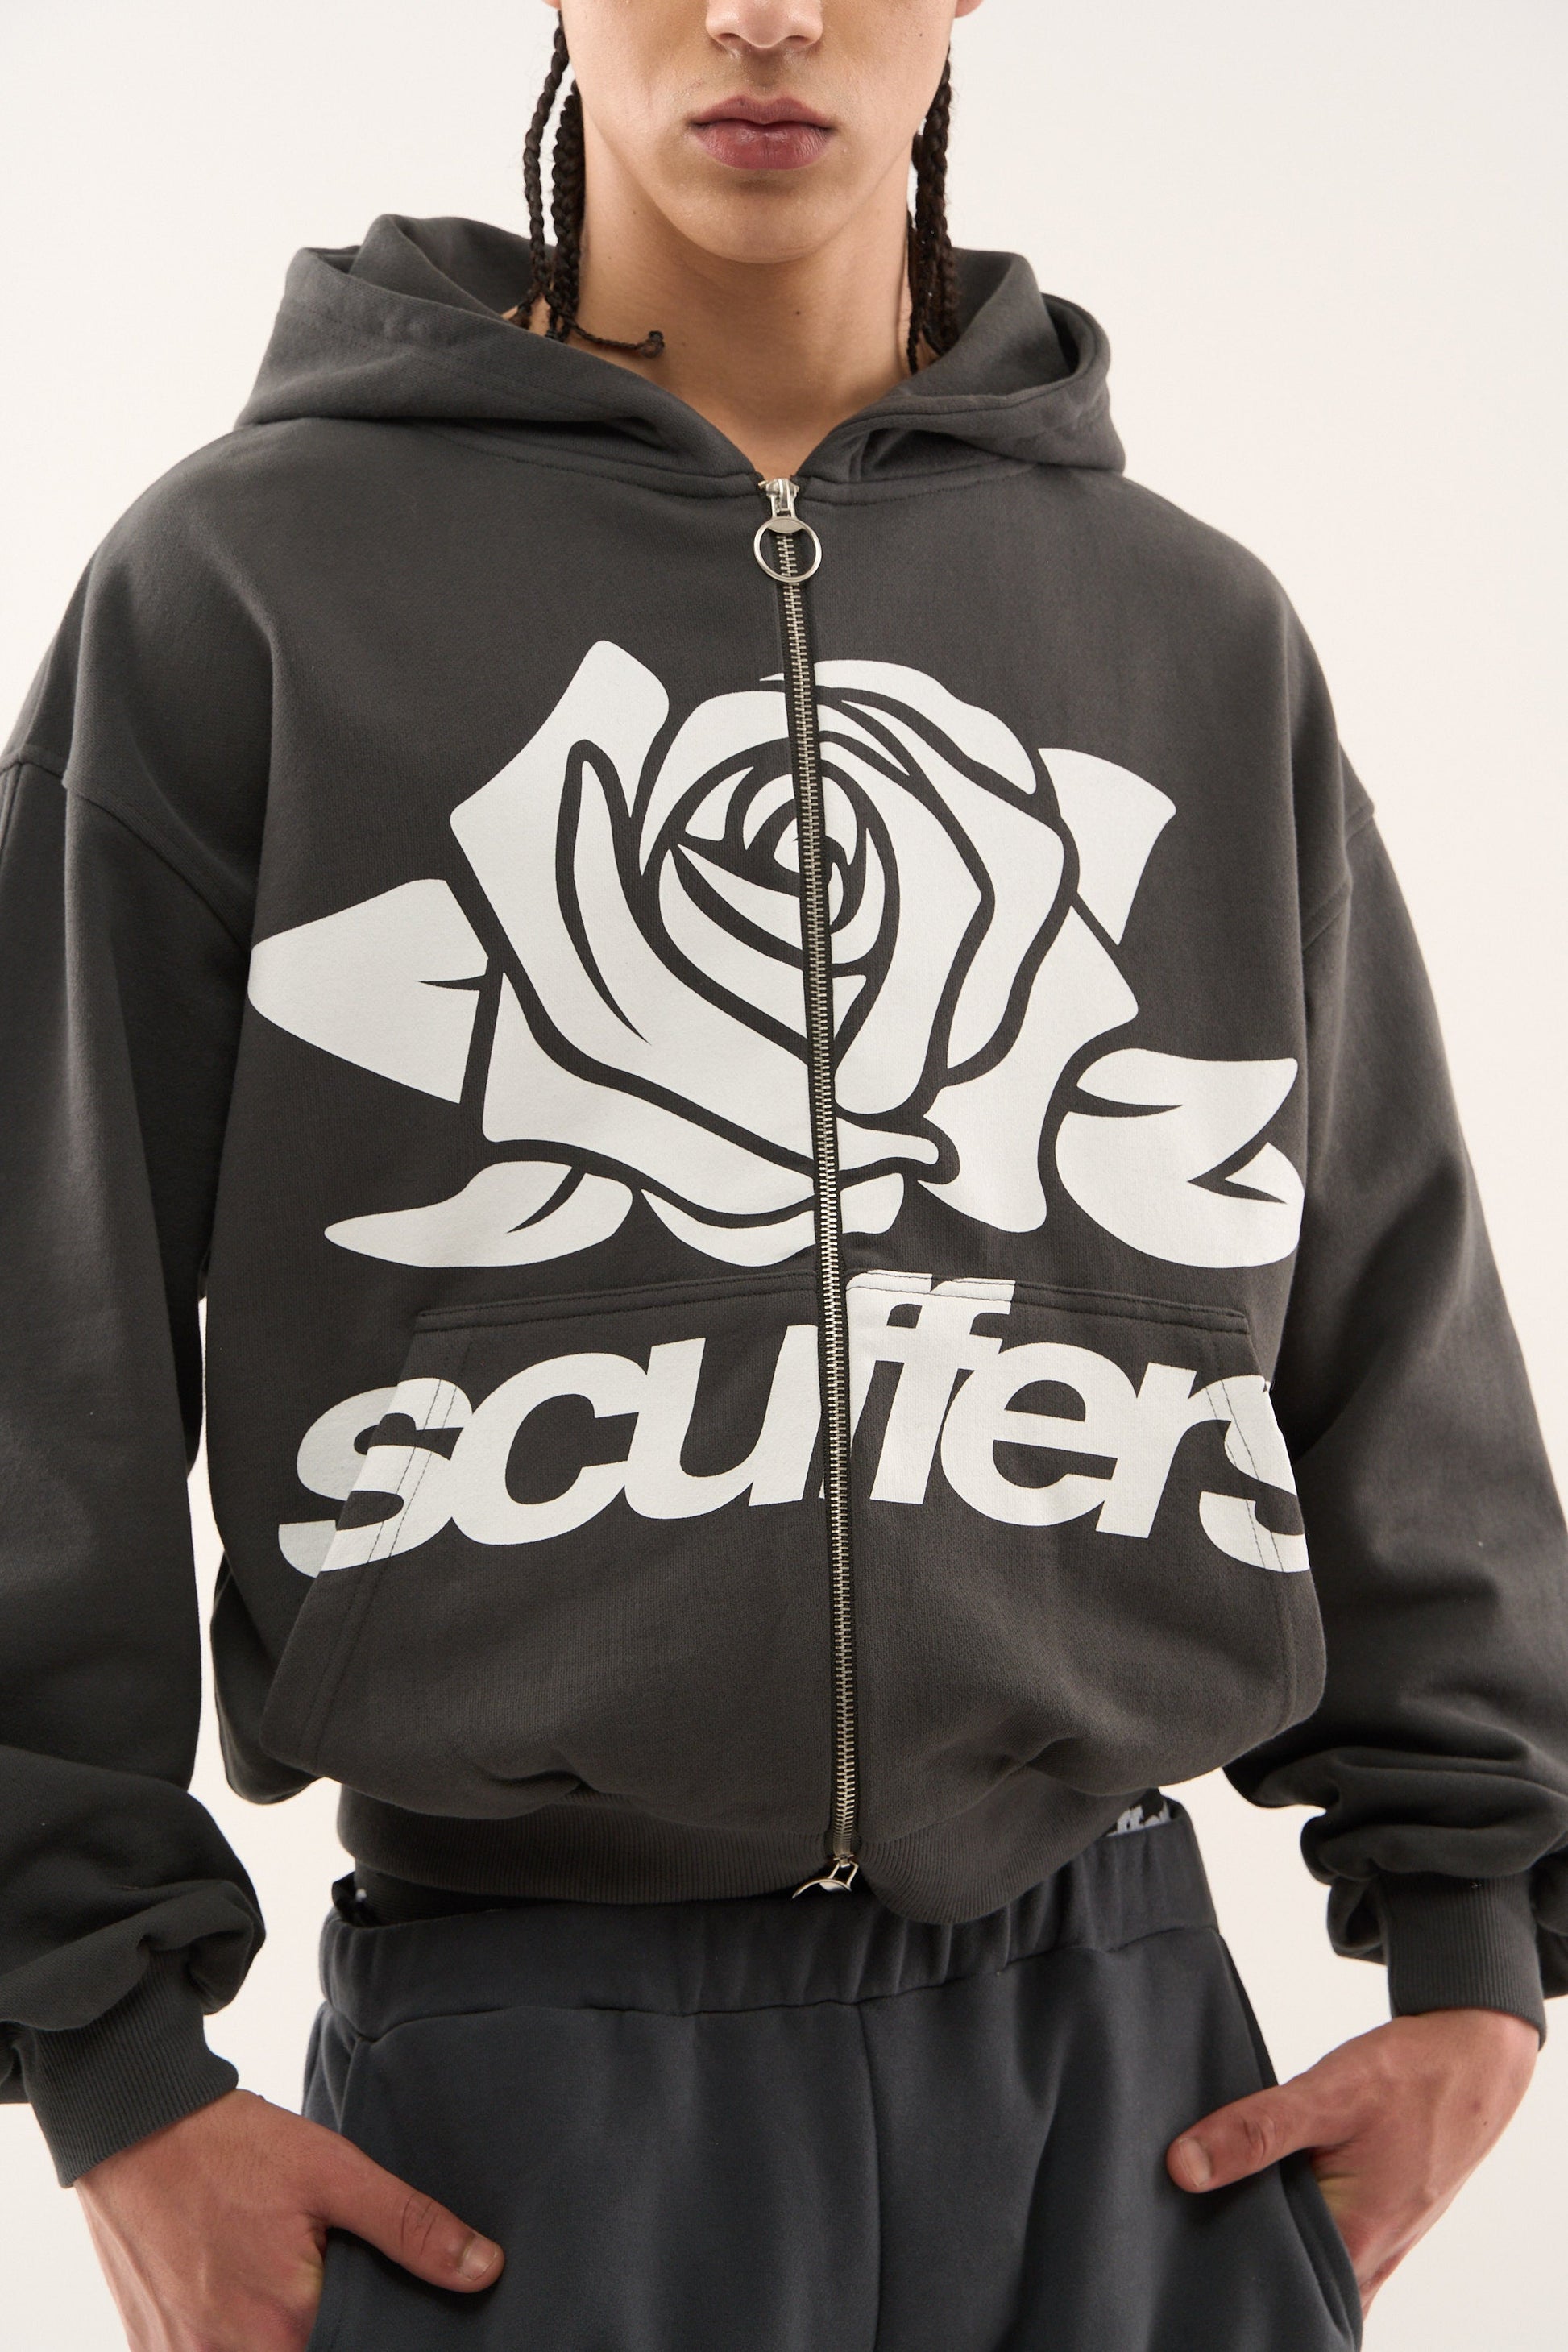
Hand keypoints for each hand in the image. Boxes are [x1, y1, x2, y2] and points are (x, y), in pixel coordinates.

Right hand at [75, 2087, 502, 2350]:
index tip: (375, 2310)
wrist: (134, 2125)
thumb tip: (484, 2270)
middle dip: (324, 2334)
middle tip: (318, 2280)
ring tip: (280, 2282)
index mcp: (281, 2330)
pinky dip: (232, 2338)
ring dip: (276, 2335)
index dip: (371, 2338)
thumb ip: (410, 2227)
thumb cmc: (235, 2147)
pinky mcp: (149, 2351)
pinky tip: (239, 2293)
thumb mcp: (335, 2172)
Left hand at [1167, 2007, 1537, 2308]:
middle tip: (1188, 2213)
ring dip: (1265, 2237)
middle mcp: (1367, 2262)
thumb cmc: (1410, 2079)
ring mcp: (1376, 2249)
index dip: (1223, 2267)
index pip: (1271, 2286)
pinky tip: (1259, 2189)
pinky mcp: (1376, 2227)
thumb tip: (1183, 2168)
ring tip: (1217, 2195)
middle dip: (1238, 2254)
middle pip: (1285, 2283)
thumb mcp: (1326, 2095)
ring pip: (1305, 2267)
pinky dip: (1291, 2225)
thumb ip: (1256, 2132)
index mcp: (1354, 2243)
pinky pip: (1324, 2247)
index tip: (1181, 2233)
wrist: (1474, 2063)